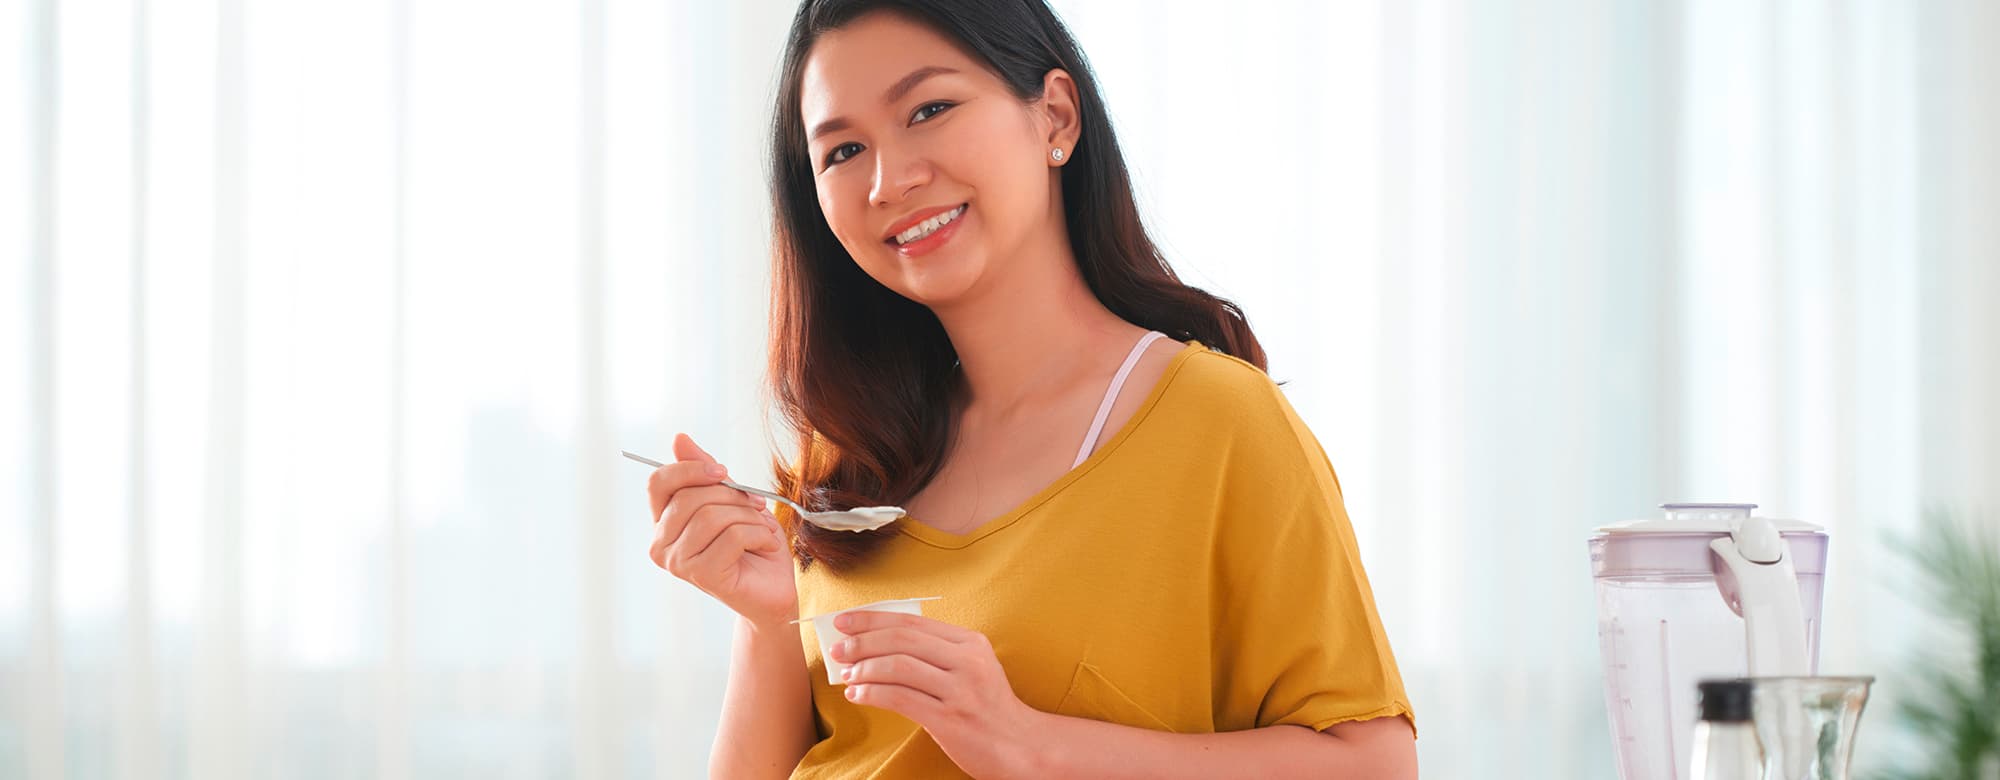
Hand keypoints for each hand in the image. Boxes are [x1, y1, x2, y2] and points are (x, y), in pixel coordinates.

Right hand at [645, 433, 797, 626]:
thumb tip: (680, 439)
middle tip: (757, 506)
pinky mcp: (701, 575)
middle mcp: (661, 544)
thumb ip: (705, 472)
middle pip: (691, 496)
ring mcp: (678, 563)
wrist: (774, 589)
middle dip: (733, 495)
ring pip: (713, 515)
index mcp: (664, 522)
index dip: (690, 469)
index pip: (659, 483)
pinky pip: (732, 536)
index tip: (723, 471)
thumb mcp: (732, 499)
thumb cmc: (752, 544)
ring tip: (761, 530)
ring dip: (749, 517)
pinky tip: (764, 546)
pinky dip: (758, 535)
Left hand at [830, 611, 1046, 779]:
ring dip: (864, 669)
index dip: (873, 618)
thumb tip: (878, 645)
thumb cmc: (988, 708)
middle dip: (862, 641)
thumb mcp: (972, 668)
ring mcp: (960, 689)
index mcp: (970, 642)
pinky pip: (900, 698)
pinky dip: (872, 693)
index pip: (912, 621)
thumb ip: (935, 653)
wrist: (1021, 747)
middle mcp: (967, 661)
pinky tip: (858, 694)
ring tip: (847, 675)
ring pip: (898, 666)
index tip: (844, 621)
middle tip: (838, 649)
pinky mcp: (950, 718)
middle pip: (902, 639)